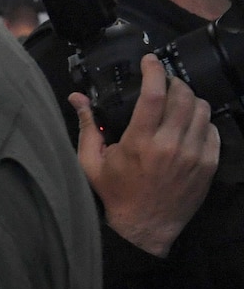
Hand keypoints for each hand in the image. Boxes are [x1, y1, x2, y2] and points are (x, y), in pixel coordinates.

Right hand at [73, 54, 219, 256]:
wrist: (144, 227)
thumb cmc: (115, 193)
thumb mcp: (92, 161)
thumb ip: (88, 125)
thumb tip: (76, 97)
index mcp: (139, 142)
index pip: (154, 94)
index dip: (154, 70)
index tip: (150, 61)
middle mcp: (170, 145)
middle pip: (182, 96)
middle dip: (174, 82)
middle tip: (164, 83)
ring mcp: (192, 155)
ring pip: (201, 110)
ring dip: (190, 100)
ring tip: (178, 103)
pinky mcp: (207, 165)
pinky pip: (212, 130)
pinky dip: (202, 122)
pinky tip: (189, 125)